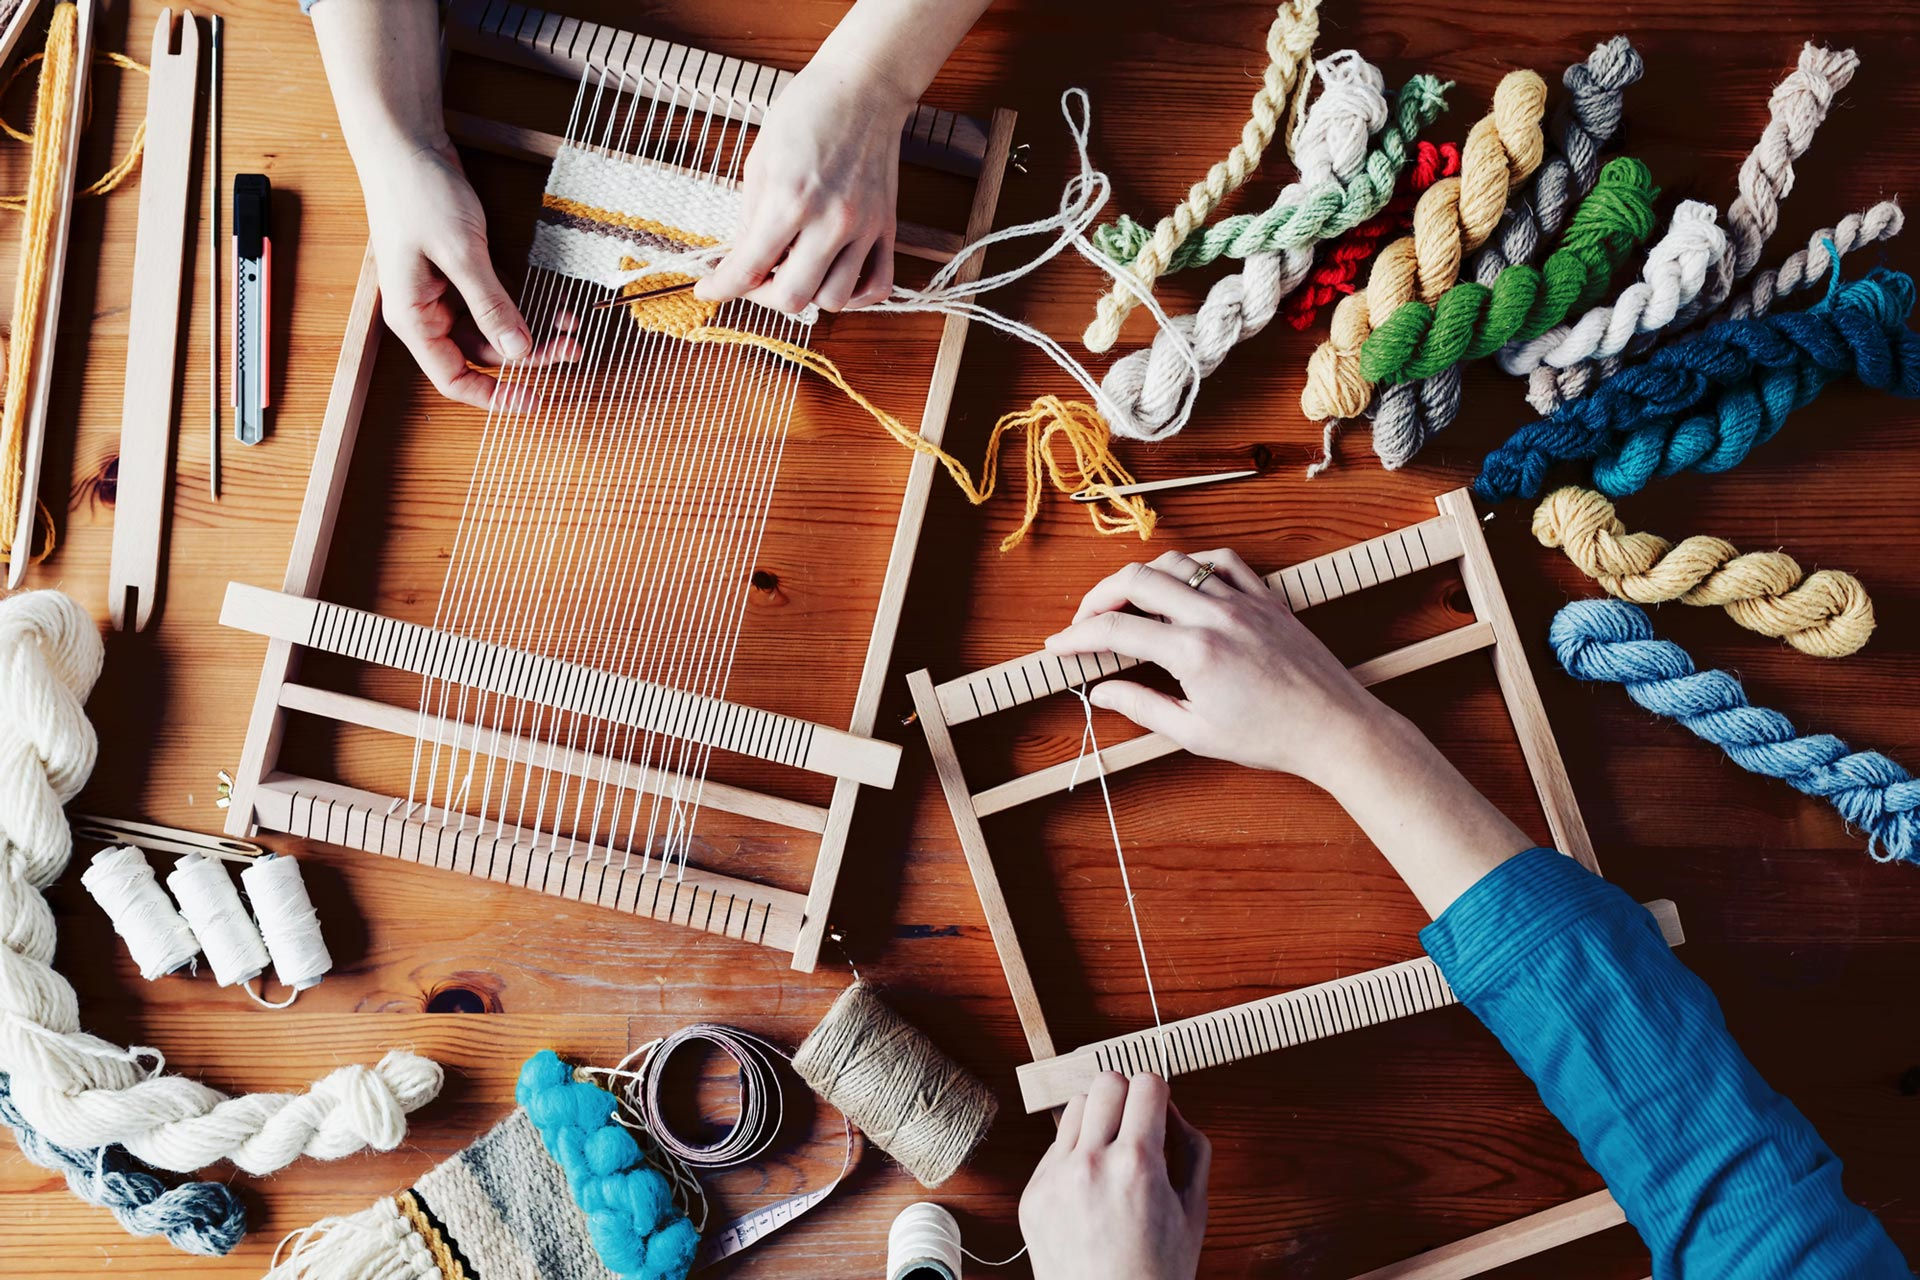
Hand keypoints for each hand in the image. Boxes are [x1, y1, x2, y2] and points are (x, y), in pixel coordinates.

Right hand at [360, 139, 578, 409]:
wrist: (404, 143)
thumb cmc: (417, 193)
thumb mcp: (460, 253)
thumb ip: (490, 305)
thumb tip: (519, 352)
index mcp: (413, 316)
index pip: (452, 377)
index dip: (493, 396)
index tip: (534, 399)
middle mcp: (426, 310)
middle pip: (481, 354)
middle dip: (528, 356)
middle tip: (570, 349)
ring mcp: (443, 290)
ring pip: (493, 328)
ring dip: (531, 329)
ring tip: (570, 326)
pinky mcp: (460, 270)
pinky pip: (495, 300)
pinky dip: (523, 304)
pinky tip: (554, 304)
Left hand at [694, 54, 905, 314]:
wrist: (863, 87)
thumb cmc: (806, 113)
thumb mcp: (760, 160)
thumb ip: (752, 218)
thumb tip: (744, 260)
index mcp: (790, 199)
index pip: (748, 269)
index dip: (720, 288)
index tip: (707, 290)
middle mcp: (831, 221)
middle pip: (793, 298)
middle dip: (763, 297)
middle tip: (753, 280)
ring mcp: (864, 228)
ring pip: (834, 300)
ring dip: (808, 295)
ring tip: (795, 270)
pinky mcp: (887, 228)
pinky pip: (878, 287)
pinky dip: (855, 295)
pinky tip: (834, 277)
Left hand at [1019, 1073, 1210, 1279]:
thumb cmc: (1156, 1273)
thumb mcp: (1195, 1212)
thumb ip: (1191, 1150)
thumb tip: (1171, 1109)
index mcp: (1138, 1165)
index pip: (1146, 1082)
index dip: (1158, 1094)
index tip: (1159, 1110)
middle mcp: (1091, 1163)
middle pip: (1106, 1082)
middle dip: (1127, 1097)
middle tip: (1136, 1126)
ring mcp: (1054, 1179)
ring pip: (1075, 1107)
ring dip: (1097, 1119)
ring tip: (1112, 1153)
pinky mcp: (1032, 1195)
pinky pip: (1055, 1149)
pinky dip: (1074, 1155)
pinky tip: (1090, 1187)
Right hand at [1046, 548, 1534, 916]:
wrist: (1335, 728)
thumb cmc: (1270, 738)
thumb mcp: (1196, 733)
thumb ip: (1142, 706)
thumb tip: (1101, 692)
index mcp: (1192, 653)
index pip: (1115, 631)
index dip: (1077, 636)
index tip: (1058, 646)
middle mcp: (1214, 616)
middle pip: (1136, 580)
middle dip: (1099, 597)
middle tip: (1085, 620)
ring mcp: (1243, 601)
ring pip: (1176, 563)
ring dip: (1141, 577)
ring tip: (1128, 602)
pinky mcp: (1267, 598)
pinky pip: (1222, 562)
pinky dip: (1191, 566)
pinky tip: (1181, 582)